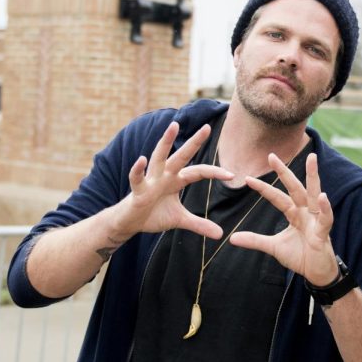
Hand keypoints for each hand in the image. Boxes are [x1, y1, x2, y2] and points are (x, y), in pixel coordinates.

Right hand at [115, 122, 231, 239]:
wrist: (129, 223)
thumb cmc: (154, 215)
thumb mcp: (180, 220)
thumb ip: (199, 224)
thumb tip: (220, 234)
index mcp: (177, 180)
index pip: (199, 171)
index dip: (214, 172)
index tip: (231, 175)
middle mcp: (166, 175)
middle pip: (182, 155)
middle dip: (194, 142)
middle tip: (207, 127)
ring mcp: (151, 180)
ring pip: (159, 157)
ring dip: (165, 142)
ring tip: (173, 126)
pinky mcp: (138, 190)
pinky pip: (137, 178)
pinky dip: (138, 170)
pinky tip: (141, 160)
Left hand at [230, 152, 338, 285]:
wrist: (316, 273)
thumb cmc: (300, 256)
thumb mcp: (273, 247)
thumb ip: (256, 240)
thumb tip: (232, 238)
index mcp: (295, 213)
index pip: (277, 197)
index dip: (264, 188)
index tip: (248, 179)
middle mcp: (306, 212)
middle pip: (294, 187)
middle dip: (284, 172)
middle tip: (272, 155)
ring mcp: (316, 220)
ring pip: (314, 194)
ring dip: (313, 176)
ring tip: (312, 159)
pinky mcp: (323, 232)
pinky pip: (325, 218)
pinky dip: (325, 207)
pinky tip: (323, 196)